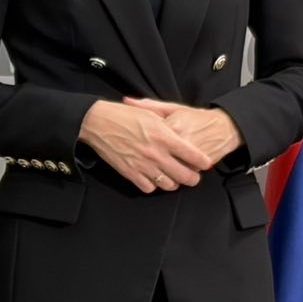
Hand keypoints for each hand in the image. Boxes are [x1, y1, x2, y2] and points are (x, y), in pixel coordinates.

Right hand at [78, 100, 208, 193]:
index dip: (203, 161)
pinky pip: (149, 187)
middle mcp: (156, 153)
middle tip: (193, 176)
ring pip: (169, 185)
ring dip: (174, 182)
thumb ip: (168, 127)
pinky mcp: (130, 173)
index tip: (205, 163)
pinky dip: (154, 185)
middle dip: (193, 178)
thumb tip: (182, 137)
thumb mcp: (150, 113)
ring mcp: (143, 165)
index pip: (193, 155)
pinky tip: (153, 177)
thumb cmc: (123, 115)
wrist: (97, 122)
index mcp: (164, 136)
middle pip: (185, 175)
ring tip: (173, 177)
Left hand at [122, 98, 241, 167]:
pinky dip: (179, 174)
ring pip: (172, 169)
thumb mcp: (172, 108)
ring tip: (159, 167)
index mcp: (171, 126)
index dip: (141, 142)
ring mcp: (192, 154)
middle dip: (150, 161)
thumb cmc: (195, 117)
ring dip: (164, 171)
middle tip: (145, 159)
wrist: (224, 127)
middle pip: (159, 158)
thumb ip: (148, 106)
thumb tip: (127, 100)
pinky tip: (174, 171)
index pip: (149, 138)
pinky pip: (185, 173)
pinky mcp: (202, 165)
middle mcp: (182, 141)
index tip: (137, 143)